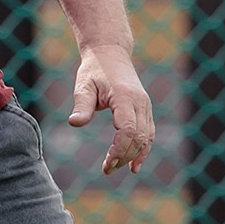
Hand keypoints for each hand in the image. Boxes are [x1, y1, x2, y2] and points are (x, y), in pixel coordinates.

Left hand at [69, 43, 153, 174]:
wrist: (110, 54)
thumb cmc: (94, 70)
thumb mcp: (83, 85)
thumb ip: (82, 105)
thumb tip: (75, 123)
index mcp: (125, 97)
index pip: (128, 130)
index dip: (120, 150)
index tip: (107, 164)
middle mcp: (140, 102)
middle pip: (139, 137)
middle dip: (124, 156)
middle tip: (107, 169)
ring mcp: (145, 106)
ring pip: (147, 137)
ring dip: (133, 156)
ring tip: (115, 168)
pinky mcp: (145, 109)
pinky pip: (149, 133)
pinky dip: (144, 150)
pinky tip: (134, 166)